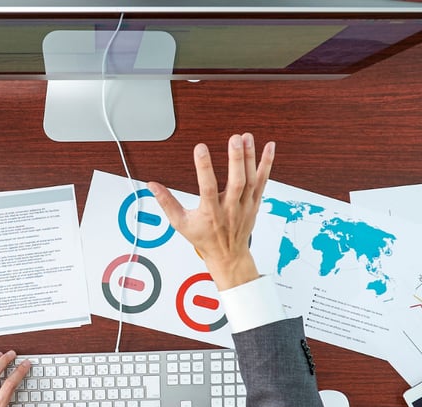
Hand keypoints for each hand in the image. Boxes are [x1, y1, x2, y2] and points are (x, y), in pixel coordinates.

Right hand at [148, 133, 274, 290]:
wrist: (228, 255)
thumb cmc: (204, 238)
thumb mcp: (181, 223)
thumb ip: (166, 203)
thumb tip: (152, 186)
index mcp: (211, 213)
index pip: (208, 188)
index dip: (204, 168)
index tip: (200, 149)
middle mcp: (230, 209)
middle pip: (236, 182)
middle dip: (236, 159)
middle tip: (234, 139)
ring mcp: (245, 205)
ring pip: (250, 180)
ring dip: (250, 157)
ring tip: (246, 137)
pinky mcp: (254, 202)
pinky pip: (263, 181)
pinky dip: (267, 164)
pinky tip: (269, 147)